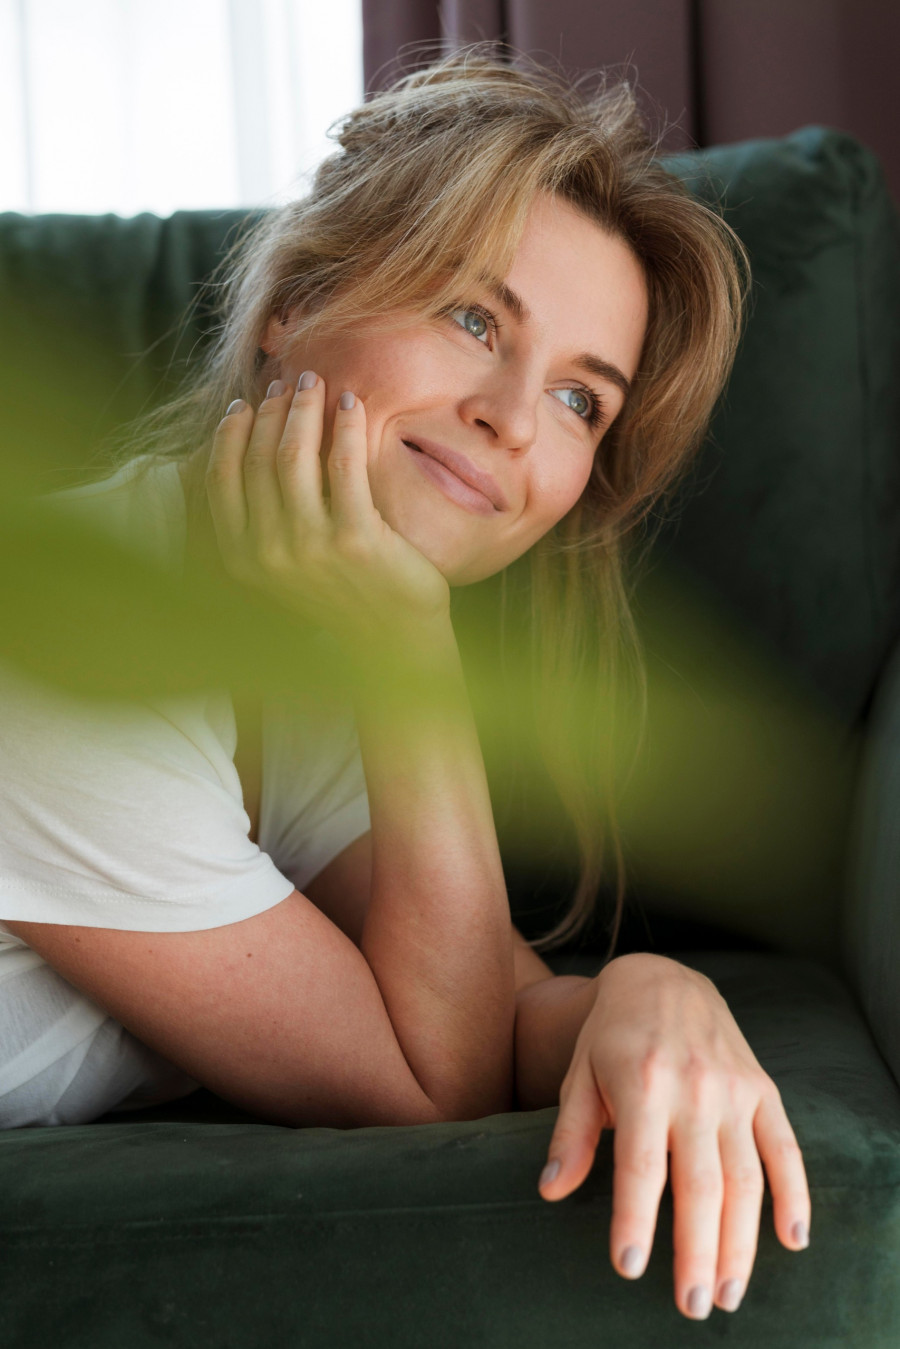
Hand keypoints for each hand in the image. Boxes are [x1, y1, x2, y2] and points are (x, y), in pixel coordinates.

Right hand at [205, 374, 451, 654]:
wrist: (392, 640)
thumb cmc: (341, 594)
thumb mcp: (285, 565)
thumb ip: (261, 520)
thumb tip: (251, 445)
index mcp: (241, 559)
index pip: (220, 479)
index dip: (231, 433)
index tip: (248, 404)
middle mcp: (267, 554)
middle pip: (258, 459)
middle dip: (273, 411)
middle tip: (292, 383)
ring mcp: (310, 547)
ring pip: (294, 455)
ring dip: (305, 408)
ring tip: (317, 384)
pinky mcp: (355, 538)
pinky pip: (344, 464)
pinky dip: (346, 425)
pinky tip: (352, 404)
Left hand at [538, 953, 810, 1319]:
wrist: (662, 978)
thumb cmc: (611, 1035)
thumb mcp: (579, 1074)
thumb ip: (571, 1134)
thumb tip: (551, 1191)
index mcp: (642, 1082)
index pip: (640, 1163)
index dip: (635, 1217)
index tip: (629, 1267)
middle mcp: (693, 1086)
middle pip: (700, 1183)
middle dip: (696, 1249)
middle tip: (692, 1305)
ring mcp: (734, 1089)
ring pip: (746, 1177)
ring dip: (741, 1241)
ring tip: (729, 1292)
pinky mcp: (763, 1089)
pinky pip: (786, 1148)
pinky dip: (795, 1195)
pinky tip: (792, 1239)